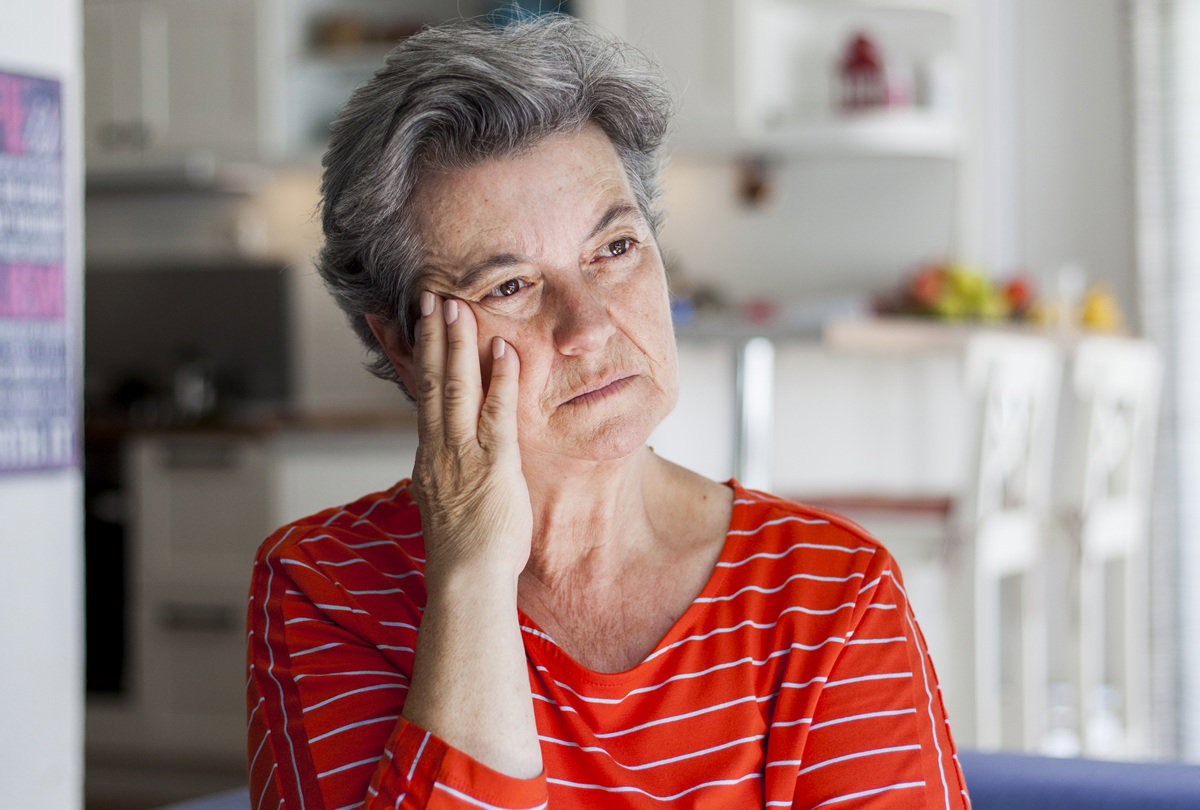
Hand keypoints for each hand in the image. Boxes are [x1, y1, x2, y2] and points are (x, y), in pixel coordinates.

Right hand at [409, 291, 531, 581]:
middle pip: (433, 382)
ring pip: (456, 389)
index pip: (422, 396)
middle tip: (431, 297)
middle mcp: (439, 449)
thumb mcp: (446, 505)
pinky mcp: (493, 465)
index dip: (418, 359)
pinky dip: (498, 381)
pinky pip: (495, 415)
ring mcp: (463, 455)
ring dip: (457, 345)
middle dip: (433, 337)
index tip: (413, 326)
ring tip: (455, 306)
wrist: (466, 581)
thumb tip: (441, 466)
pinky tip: (501, 351)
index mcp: (429, 457)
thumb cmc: (464, 553)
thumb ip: (447, 476)